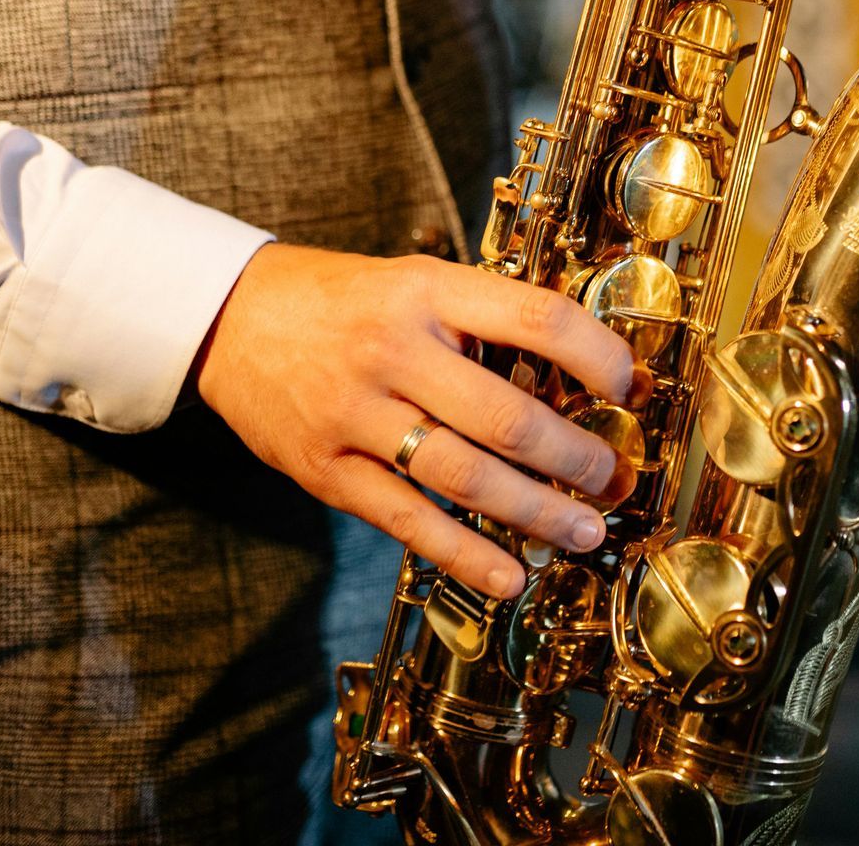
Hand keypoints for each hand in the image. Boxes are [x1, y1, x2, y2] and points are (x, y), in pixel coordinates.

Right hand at [193, 244, 637, 600]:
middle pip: (506, 415)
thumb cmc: (344, 302)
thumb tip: (578, 377)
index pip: (535, 318)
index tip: (629, 388)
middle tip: (614, 480)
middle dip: (576, 457)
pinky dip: (466, 555)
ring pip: (465, 477)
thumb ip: (483, 321)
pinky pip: (407, 520)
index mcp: (427, 291)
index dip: (597, 356)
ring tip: (584, 532)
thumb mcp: (415, 282)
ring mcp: (355, 414)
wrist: (230, 317)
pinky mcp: (326, 470)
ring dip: (536, 512)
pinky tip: (510, 576)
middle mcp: (393, 350)